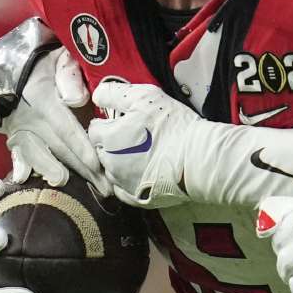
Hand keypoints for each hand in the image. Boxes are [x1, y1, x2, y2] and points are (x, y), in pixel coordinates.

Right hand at [0, 47, 110, 194]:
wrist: (13, 64)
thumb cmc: (47, 63)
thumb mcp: (60, 59)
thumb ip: (69, 76)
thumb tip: (77, 100)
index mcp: (45, 101)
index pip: (67, 130)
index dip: (83, 149)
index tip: (98, 166)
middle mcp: (30, 118)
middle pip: (58, 147)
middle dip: (81, 169)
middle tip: (102, 187)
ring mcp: (19, 128)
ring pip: (35, 153)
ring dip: (50, 169)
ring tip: (64, 182)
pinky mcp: (12, 134)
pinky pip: (16, 152)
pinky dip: (21, 165)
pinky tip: (23, 177)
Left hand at [88, 82, 201, 208]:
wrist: (198, 157)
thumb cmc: (172, 125)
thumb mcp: (144, 97)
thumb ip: (115, 94)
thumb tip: (97, 96)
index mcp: (108, 138)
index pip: (94, 128)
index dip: (108, 123)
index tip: (125, 121)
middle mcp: (109, 163)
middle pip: (101, 150)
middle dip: (112, 143)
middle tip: (135, 136)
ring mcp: (122, 183)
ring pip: (112, 170)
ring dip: (120, 162)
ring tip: (143, 153)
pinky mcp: (135, 198)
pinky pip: (124, 188)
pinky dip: (130, 180)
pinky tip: (145, 171)